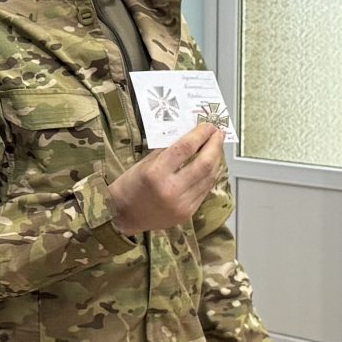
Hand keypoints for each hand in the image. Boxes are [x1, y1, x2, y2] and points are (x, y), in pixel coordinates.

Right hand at [107, 123, 222, 235]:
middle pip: (204, 163)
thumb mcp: (144, 163)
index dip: (200, 134)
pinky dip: (210, 176)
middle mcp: (171, 189)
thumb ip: (168, 151)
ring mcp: (182, 204)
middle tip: (218, 134)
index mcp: (156, 173)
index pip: (185, 148)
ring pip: (209, 178)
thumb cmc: (130, 185)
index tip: (209, 125)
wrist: (123, 216)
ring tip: (217, 148)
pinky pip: (205, 190)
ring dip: (216, 160)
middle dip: (215, 146)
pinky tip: (211, 166)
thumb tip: (190, 136)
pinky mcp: (187, 213)